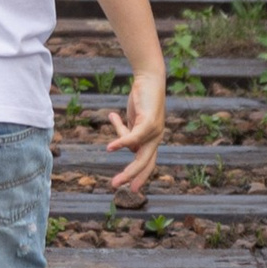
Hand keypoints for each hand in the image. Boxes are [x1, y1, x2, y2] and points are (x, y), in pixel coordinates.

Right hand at [101, 68, 165, 199]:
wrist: (149, 78)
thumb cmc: (141, 98)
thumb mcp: (132, 120)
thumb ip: (128, 133)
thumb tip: (119, 146)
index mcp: (152, 139)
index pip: (147, 162)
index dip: (140, 176)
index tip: (131, 189)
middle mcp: (156, 138)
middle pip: (144, 163)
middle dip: (131, 177)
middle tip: (116, 187)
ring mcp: (155, 131)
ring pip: (139, 155)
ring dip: (127, 170)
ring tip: (114, 181)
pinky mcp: (149, 122)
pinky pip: (134, 137)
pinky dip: (121, 142)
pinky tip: (110, 148)